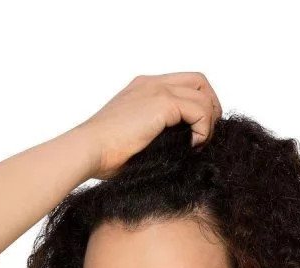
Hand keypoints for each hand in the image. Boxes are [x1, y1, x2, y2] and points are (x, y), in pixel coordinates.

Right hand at [78, 72, 222, 179]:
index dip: (198, 106)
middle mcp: (151, 83)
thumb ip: (155, 133)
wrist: (89, 150)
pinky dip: (203, 128)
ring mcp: (157, 90)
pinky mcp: (162, 103)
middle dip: (210, 107)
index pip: (183, 84)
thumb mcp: (135, 138)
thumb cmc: (104, 154)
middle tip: (206, 136)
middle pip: (199, 82)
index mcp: (143, 89)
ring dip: (208, 121)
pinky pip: (199, 110)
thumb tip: (181, 147)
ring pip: (203, 94)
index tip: (196, 133)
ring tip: (199, 144)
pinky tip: (193, 146)